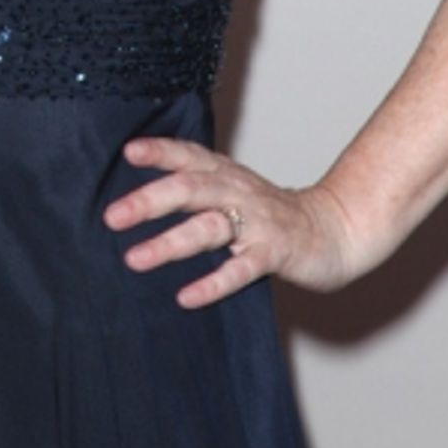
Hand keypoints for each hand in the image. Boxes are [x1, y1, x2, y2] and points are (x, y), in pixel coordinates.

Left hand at [102, 136, 359, 308]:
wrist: (334, 229)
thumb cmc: (273, 213)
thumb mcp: (234, 189)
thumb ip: (195, 188)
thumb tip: (140, 198)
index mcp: (226, 174)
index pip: (189, 155)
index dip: (160, 151)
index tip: (128, 151)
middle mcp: (239, 191)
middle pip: (190, 188)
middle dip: (149, 201)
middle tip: (113, 216)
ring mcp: (258, 222)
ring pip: (209, 227)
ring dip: (170, 243)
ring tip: (134, 259)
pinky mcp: (275, 253)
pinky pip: (241, 269)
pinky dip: (213, 282)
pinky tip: (186, 296)